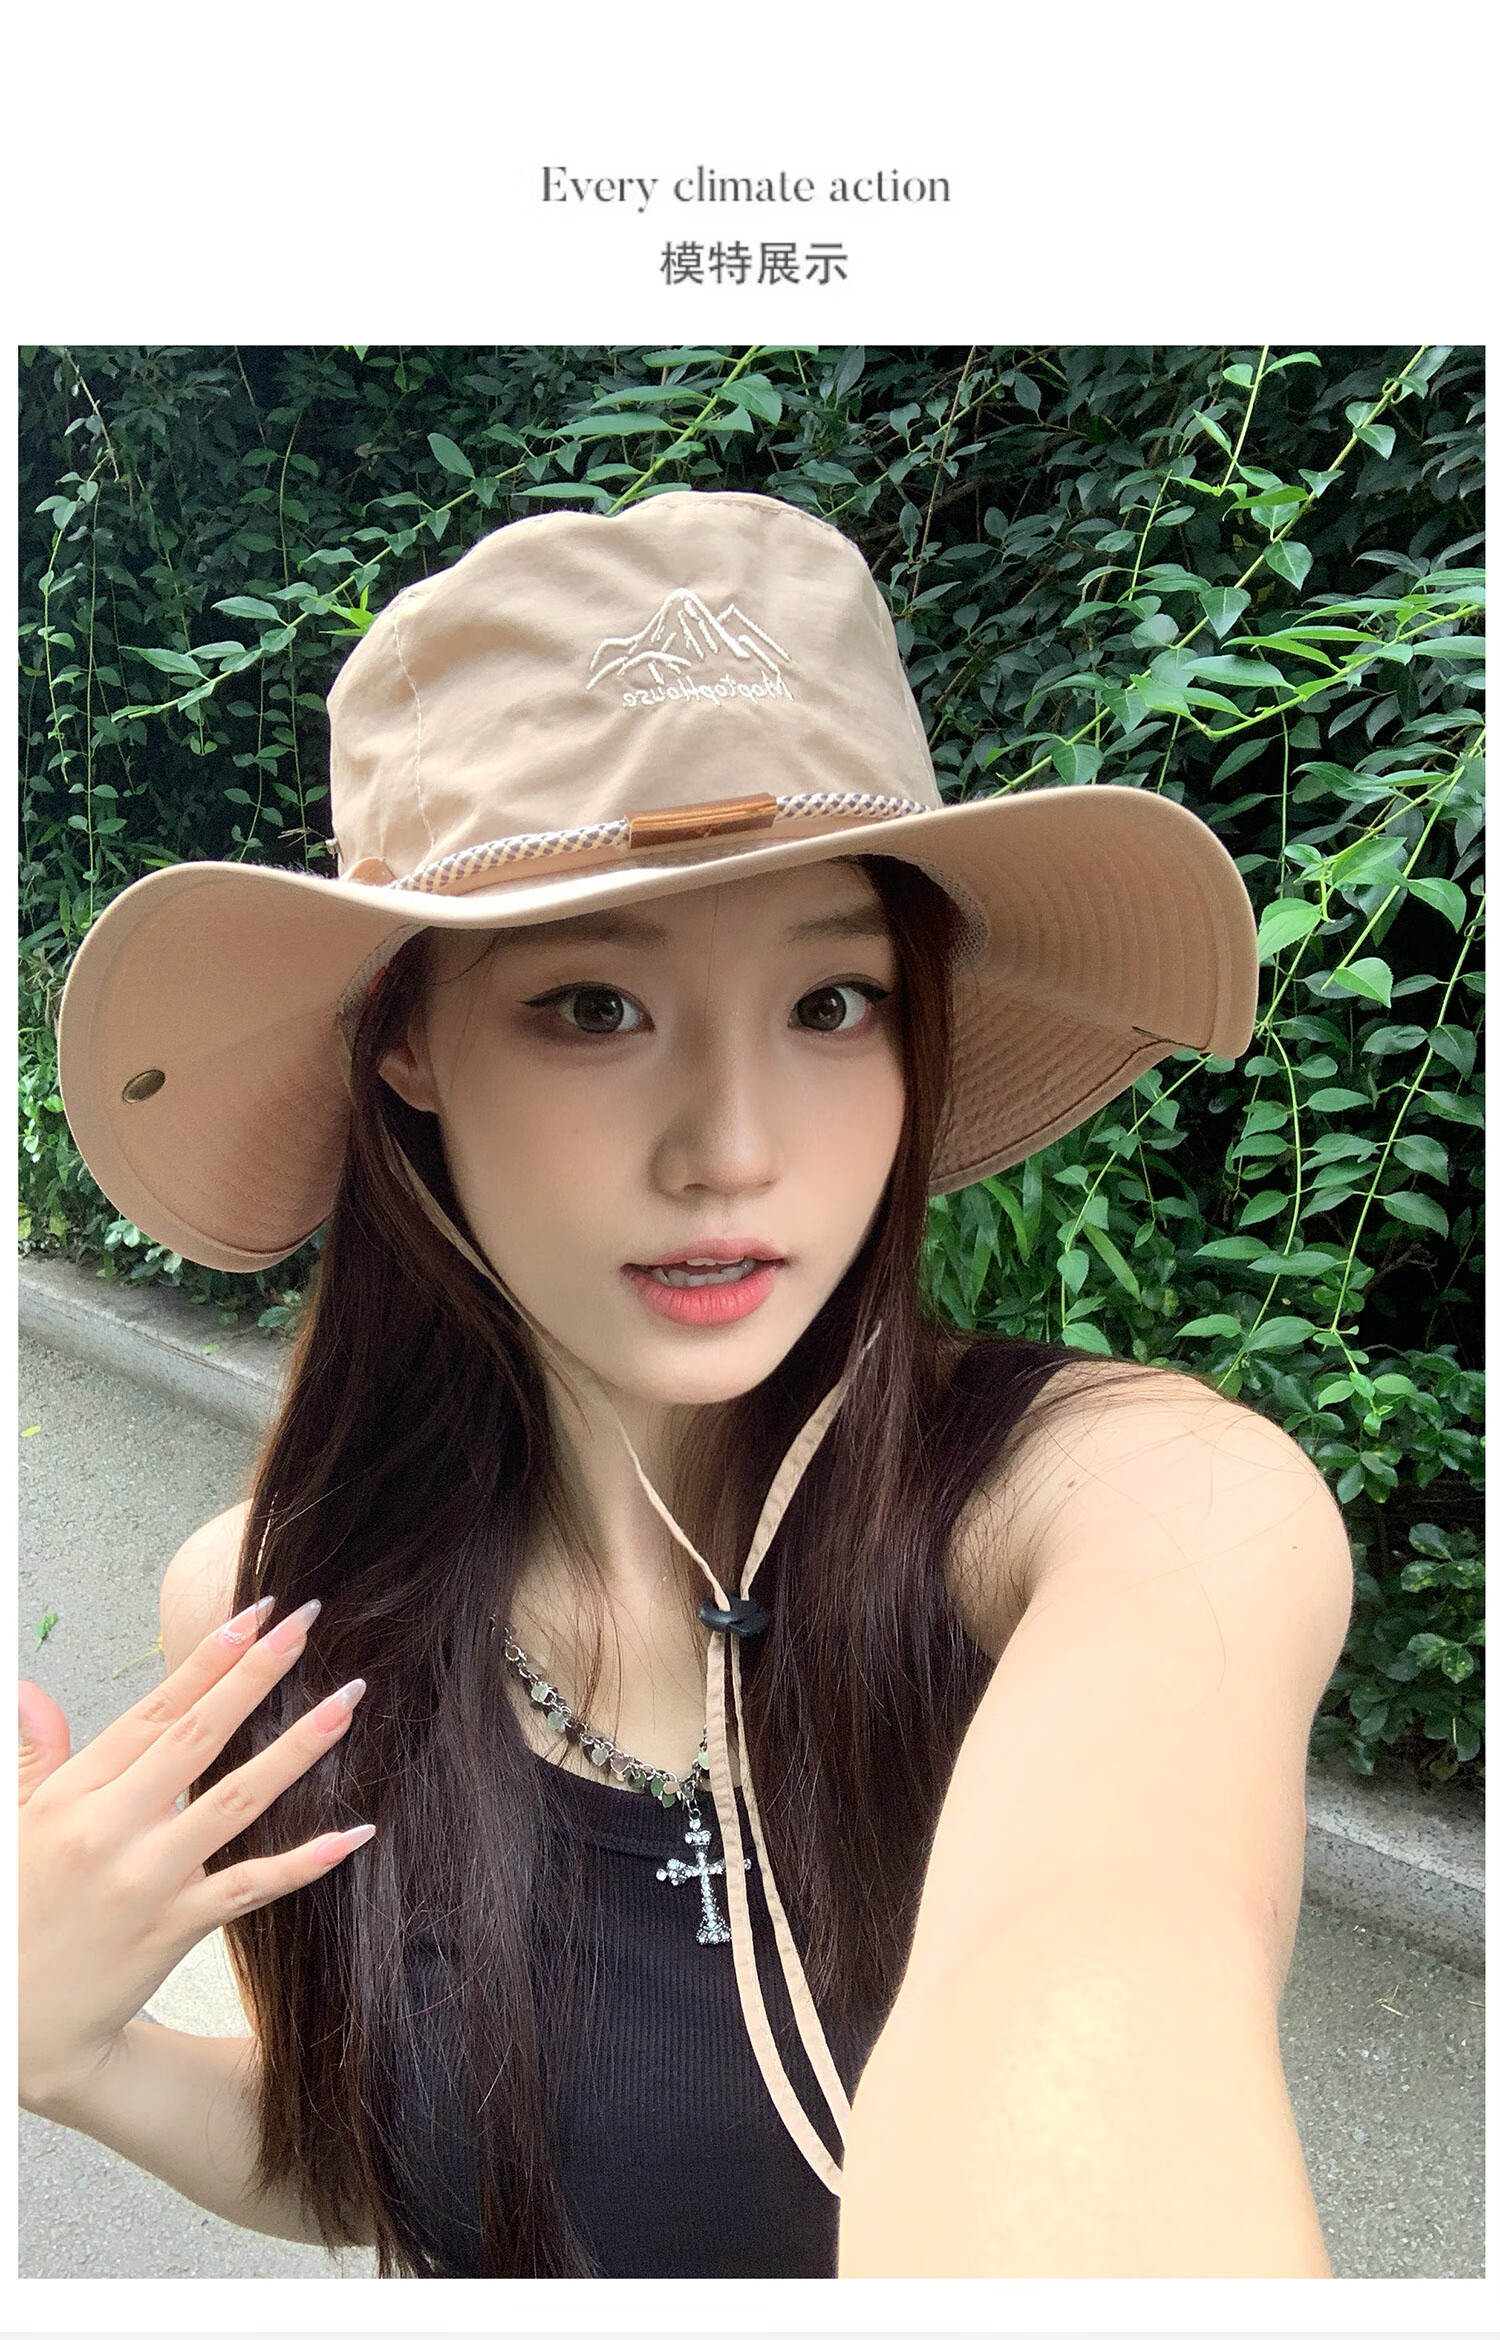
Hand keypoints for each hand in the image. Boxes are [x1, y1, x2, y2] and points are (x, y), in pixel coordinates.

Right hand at [18, 1596, 372, 2120]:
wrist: (11, 2024)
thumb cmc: (14, 1911)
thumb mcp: (9, 1824)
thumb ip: (30, 1755)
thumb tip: (30, 1691)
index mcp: (74, 1794)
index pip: (155, 1710)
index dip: (209, 1658)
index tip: (257, 1613)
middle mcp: (112, 1829)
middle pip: (201, 1736)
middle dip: (260, 1673)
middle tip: (309, 1623)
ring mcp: (148, 1881)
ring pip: (237, 1799)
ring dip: (299, 1746)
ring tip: (349, 1700)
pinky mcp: (175, 1930)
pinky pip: (251, 1887)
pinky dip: (306, 1860)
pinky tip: (355, 1832)